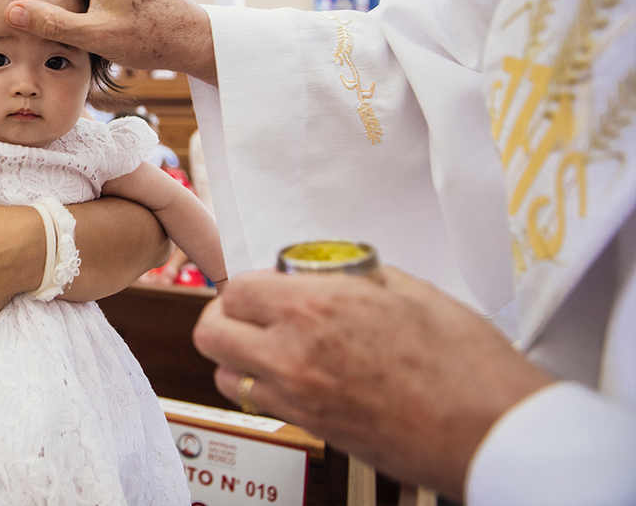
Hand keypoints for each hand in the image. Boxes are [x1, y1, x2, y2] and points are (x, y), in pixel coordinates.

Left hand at [192, 267, 553, 498]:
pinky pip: (259, 404)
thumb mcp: (411, 291)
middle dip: (224, 316)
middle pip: (211, 333)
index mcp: (315, 309)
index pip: (238, 289)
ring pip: (225, 374)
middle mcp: (293, 354)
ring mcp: (298, 398)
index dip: (248, 283)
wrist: (492, 431)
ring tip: (267, 344)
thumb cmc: (465, 364)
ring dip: (236, 355)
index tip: (262, 284)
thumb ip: (358, 277)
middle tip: (250, 311)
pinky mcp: (313, 429)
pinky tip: (292, 374)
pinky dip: (262, 387)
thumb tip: (337, 272)